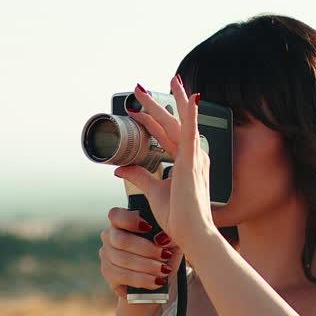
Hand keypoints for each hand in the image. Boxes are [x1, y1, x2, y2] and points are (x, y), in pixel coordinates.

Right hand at [98, 206, 185, 300]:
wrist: (161, 277)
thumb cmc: (165, 252)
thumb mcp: (171, 241)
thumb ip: (168, 235)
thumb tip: (161, 239)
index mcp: (122, 222)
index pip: (116, 215)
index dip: (130, 220)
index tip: (149, 227)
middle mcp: (110, 237)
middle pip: (121, 240)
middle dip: (146, 249)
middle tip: (165, 255)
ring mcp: (106, 255)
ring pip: (122, 260)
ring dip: (147, 266)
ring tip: (164, 270)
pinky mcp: (108, 274)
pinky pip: (122, 276)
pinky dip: (142, 279)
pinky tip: (156, 281)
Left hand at [113, 74, 215, 252]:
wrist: (191, 233)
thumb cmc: (178, 218)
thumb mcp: (153, 191)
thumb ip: (140, 175)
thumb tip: (120, 168)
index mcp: (186, 163)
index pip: (166, 136)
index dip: (151, 123)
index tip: (137, 111)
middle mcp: (193, 156)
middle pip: (172, 124)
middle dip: (155, 105)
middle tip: (139, 89)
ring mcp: (194, 157)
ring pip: (179, 121)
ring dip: (169, 101)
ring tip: (162, 82)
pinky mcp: (192, 161)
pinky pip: (191, 131)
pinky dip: (191, 113)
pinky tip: (190, 95)